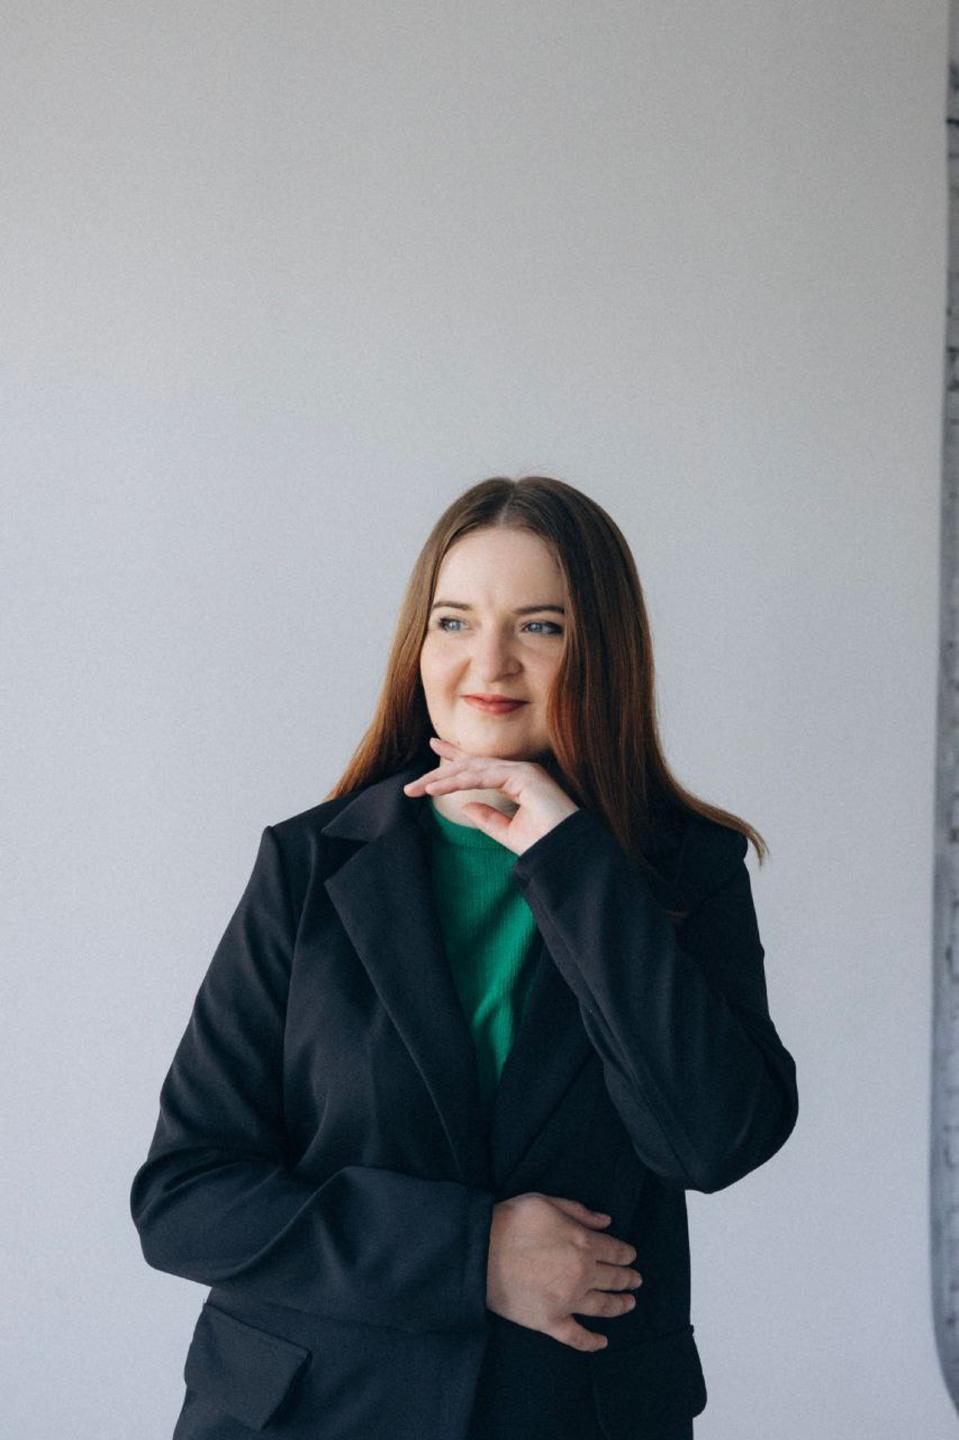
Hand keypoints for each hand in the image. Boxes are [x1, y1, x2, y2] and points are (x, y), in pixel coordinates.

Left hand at [402, 737, 580, 855]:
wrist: (565, 854)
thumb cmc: (543, 843)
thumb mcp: (508, 832)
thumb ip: (488, 819)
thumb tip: (465, 806)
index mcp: (517, 780)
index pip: (480, 766)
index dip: (456, 759)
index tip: (435, 751)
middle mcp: (520, 771)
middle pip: (473, 763)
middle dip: (444, 766)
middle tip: (416, 776)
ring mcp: (522, 771)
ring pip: (474, 769)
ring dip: (444, 778)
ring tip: (419, 787)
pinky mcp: (523, 776)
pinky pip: (482, 776)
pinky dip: (457, 782)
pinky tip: (435, 788)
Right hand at [485, 1192, 643, 1351]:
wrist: (480, 1252)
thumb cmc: (511, 1221)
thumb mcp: (546, 1202)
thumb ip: (579, 1211)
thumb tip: (607, 1221)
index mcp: (584, 1243)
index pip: (615, 1251)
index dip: (627, 1254)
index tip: (632, 1257)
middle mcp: (582, 1274)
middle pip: (614, 1278)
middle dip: (628, 1279)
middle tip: (636, 1280)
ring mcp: (568, 1300)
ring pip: (602, 1306)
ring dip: (620, 1305)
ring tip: (629, 1304)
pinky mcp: (551, 1321)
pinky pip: (577, 1337)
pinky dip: (592, 1342)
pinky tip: (603, 1342)